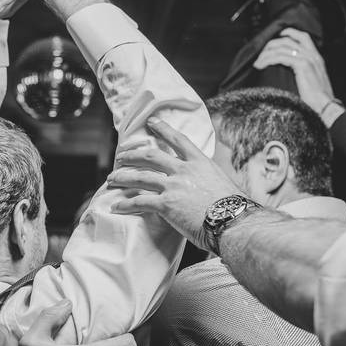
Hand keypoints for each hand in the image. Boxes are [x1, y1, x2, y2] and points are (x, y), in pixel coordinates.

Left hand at [106, 116, 241, 250]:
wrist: (234, 221)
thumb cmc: (234, 208)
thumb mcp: (222, 183)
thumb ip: (208, 179)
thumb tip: (205, 184)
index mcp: (199, 162)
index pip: (178, 140)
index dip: (163, 129)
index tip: (152, 123)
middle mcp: (184, 170)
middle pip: (150, 156)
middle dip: (132, 155)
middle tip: (120, 157)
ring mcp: (173, 186)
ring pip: (140, 176)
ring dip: (122, 177)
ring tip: (111, 179)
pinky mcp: (166, 205)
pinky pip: (139, 202)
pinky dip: (125, 204)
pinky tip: (116, 206)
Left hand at [254, 28, 335, 113]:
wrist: (325, 105)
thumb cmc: (318, 98)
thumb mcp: (312, 80)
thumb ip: (304, 71)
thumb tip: (290, 70)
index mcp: (316, 57)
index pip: (303, 37)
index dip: (290, 33)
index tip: (278, 36)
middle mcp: (312, 55)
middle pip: (288, 40)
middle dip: (272, 45)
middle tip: (261, 54)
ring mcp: (308, 59)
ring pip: (282, 48)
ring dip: (266, 54)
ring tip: (258, 62)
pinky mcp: (302, 65)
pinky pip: (280, 57)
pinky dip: (268, 59)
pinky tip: (262, 65)